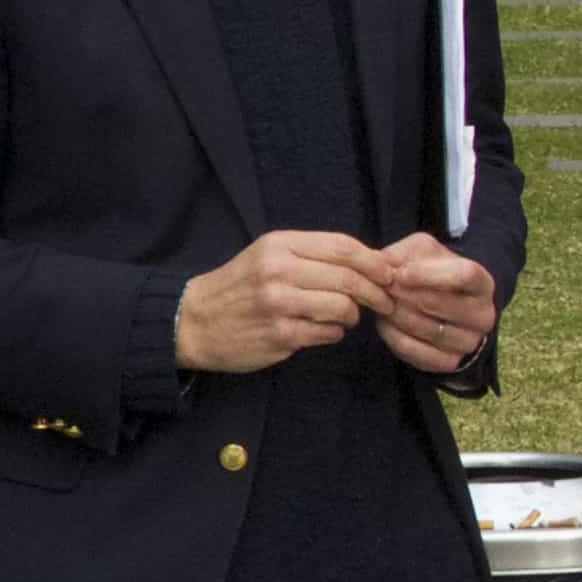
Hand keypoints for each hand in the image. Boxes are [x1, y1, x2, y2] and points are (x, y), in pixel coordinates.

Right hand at [176, 230, 392, 372]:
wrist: (193, 320)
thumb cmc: (239, 286)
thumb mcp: (269, 255)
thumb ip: (313, 255)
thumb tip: (370, 262)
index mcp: (280, 245)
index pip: (343, 247)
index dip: (374, 261)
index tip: (389, 273)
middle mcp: (279, 271)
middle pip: (349, 278)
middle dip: (376, 291)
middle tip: (384, 301)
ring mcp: (279, 305)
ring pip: (343, 307)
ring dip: (353, 315)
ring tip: (346, 316)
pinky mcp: (280, 335)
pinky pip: (328, 333)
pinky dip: (334, 332)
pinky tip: (325, 329)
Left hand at [363, 234, 501, 374]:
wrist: (439, 304)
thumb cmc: (430, 273)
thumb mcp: (421, 252)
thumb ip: (402, 255)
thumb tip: (381, 268)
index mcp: (483, 283)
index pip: (463, 275)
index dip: (427, 275)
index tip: (399, 273)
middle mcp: (483, 315)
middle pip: (439, 304)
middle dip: (403, 294)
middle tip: (383, 288)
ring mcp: (469, 342)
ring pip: (426, 329)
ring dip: (396, 315)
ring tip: (383, 303)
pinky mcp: (450, 362)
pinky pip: (416, 352)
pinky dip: (395, 337)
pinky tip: (385, 322)